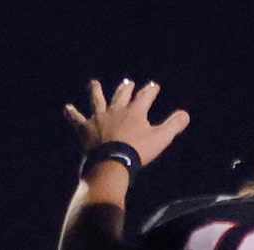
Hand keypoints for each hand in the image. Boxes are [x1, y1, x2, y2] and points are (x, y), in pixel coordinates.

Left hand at [65, 78, 191, 168]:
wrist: (112, 162)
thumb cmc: (138, 152)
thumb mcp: (160, 139)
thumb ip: (173, 126)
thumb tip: (186, 114)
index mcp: (135, 112)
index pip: (145, 96)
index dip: (150, 90)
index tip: (153, 85)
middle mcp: (116, 110)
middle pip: (121, 95)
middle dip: (126, 89)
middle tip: (128, 82)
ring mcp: (99, 118)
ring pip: (97, 100)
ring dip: (96, 91)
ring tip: (93, 83)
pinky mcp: (85, 128)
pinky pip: (76, 119)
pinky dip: (71, 114)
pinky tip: (67, 108)